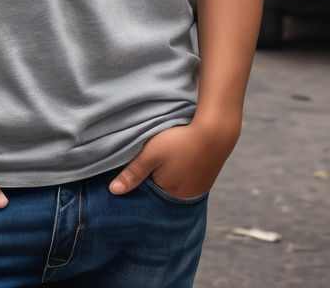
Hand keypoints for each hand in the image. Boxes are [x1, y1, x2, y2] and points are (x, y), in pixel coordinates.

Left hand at [108, 115, 241, 199]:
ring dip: (168, 178)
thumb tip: (113, 191)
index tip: (138, 169)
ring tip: (166, 162)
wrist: (216, 131)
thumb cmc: (180, 141)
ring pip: (174, 187)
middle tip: (153, 162)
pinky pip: (187, 182)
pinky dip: (181, 174)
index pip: (147, 195)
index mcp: (168, 194)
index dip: (140, 183)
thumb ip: (132, 172)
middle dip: (154, 182)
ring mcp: (197, 190)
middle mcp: (184, 198)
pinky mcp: (205, 181)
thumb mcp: (151, 153)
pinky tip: (179, 162)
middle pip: (161, 193)